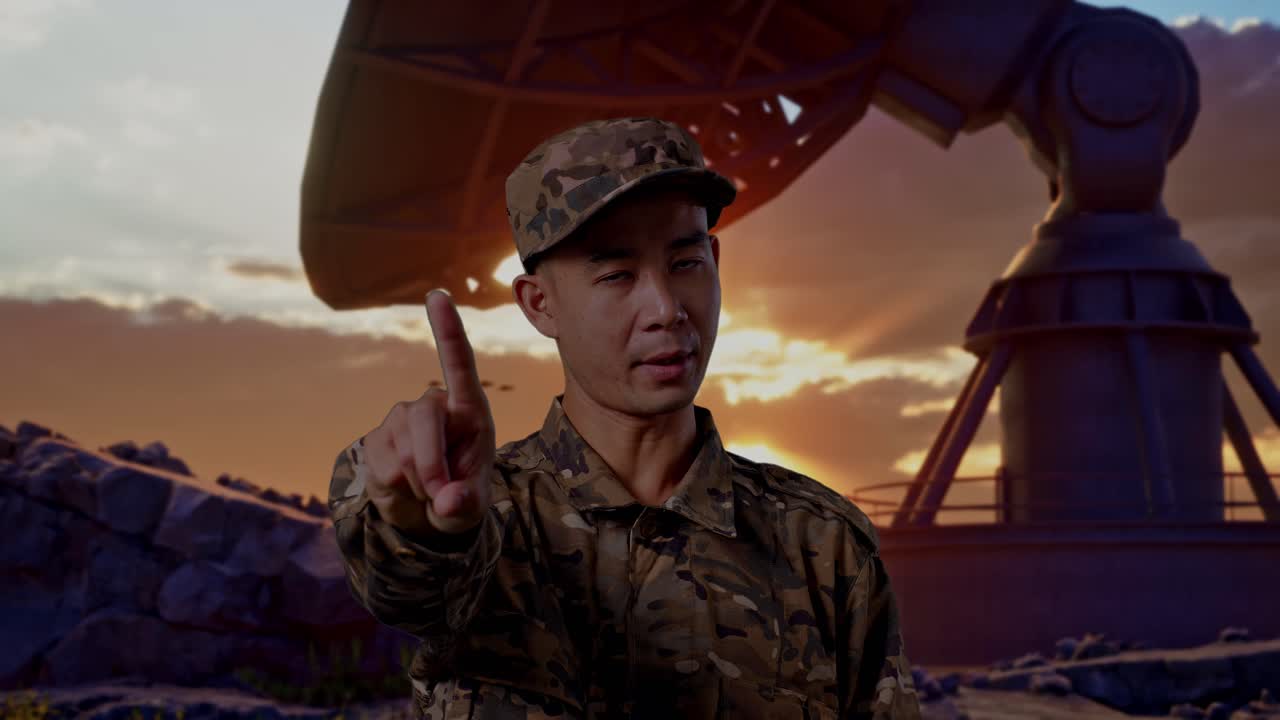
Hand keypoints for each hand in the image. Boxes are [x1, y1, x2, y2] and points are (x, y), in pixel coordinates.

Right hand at [361, 289, 496, 536]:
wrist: (427, 513)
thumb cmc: (462, 497)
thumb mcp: (473, 508)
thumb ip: (466, 505)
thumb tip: (448, 501)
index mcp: (469, 408)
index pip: (459, 363)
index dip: (448, 329)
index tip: (438, 295)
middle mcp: (433, 406)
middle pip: (424, 421)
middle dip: (432, 466)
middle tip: (442, 496)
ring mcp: (400, 420)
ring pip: (403, 452)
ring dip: (418, 483)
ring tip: (428, 489)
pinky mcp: (376, 439)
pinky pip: (383, 468)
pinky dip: (397, 489)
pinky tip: (406, 487)